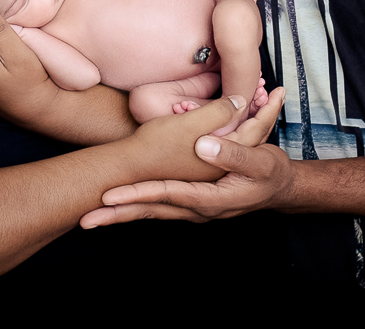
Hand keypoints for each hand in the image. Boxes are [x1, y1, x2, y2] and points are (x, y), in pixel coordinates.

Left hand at [81, 88, 289, 226]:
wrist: (279, 188)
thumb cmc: (270, 172)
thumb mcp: (259, 160)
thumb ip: (232, 153)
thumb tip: (203, 145)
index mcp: (210, 199)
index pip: (166, 195)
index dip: (137, 195)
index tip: (109, 195)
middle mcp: (197, 209)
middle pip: (151, 211)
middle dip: (117, 216)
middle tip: (85, 219)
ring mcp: (192, 208)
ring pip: (151, 212)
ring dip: (121, 215)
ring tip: (91, 217)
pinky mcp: (190, 202)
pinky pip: (158, 206)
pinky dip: (136, 207)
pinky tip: (117, 207)